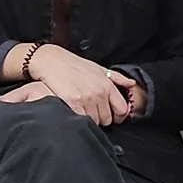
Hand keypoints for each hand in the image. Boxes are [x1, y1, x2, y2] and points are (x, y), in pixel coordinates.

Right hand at [1, 46, 137, 124]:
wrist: (50, 61)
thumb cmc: (73, 64)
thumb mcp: (98, 68)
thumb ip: (116, 77)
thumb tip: (132, 84)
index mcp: (107, 85)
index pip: (122, 109)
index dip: (118, 116)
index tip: (113, 117)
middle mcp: (100, 92)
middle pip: (107, 119)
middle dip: (100, 117)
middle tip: (90, 110)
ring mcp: (87, 99)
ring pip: (94, 122)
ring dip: (88, 118)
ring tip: (80, 109)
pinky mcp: (74, 103)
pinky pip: (82, 120)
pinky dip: (78, 119)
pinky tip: (73, 111)